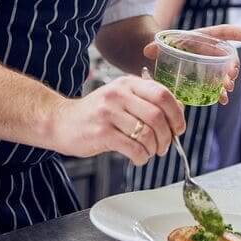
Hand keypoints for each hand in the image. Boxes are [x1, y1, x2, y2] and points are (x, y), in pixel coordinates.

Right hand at [50, 75, 185, 165]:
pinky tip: (138, 158)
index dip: (177, 114)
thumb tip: (179, 111)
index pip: (163, 94)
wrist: (61, 121)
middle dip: (167, 136)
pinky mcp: (101, 132)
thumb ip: (147, 101)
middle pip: (157, 115)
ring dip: (154, 149)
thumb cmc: (97, 113)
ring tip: (149, 153)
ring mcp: (109, 112)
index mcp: (128, 83)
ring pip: (147, 134)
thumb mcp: (122, 99)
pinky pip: (133, 148)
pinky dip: (141, 157)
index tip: (179, 128)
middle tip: (164, 146)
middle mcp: (118, 94)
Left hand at [142, 25, 240, 104]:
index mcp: (200, 38)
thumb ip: (153, 46)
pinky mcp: (204, 79)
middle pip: (226, 56)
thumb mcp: (158, 45)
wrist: (158, 58)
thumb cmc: (162, 48)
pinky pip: (217, 85)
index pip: (220, 32)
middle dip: (233, 65)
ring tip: (227, 89)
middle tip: (231, 75)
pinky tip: (222, 100)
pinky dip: (221, 93)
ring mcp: (208, 66)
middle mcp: (208, 51)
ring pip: (224, 72)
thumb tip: (147, 50)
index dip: (234, 32)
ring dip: (228, 81)